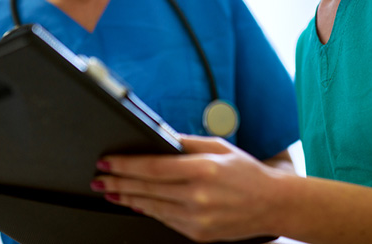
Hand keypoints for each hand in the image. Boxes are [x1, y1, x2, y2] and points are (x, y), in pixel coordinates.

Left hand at [91, 135, 287, 241]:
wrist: (273, 204)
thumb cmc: (247, 172)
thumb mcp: (220, 146)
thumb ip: (187, 142)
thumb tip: (160, 137)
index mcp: (204, 169)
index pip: (154, 167)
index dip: (126, 165)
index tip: (107, 161)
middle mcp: (199, 196)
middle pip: (147, 188)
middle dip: (118, 182)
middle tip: (99, 178)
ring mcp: (198, 218)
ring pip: (152, 206)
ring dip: (127, 198)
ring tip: (109, 191)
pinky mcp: (198, 234)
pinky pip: (165, 220)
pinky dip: (147, 210)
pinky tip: (135, 203)